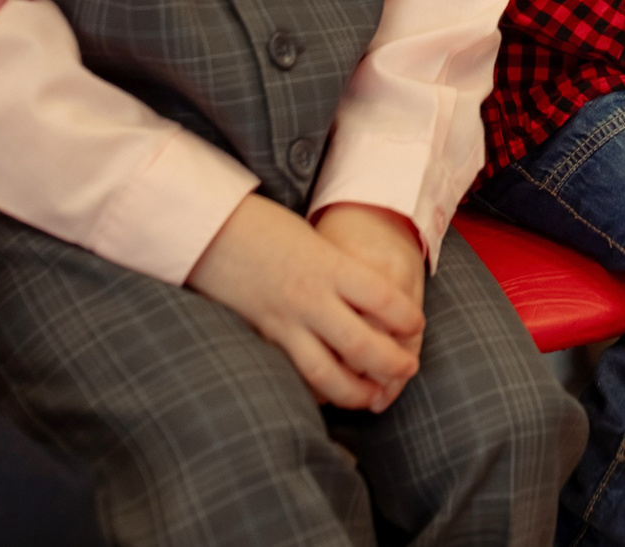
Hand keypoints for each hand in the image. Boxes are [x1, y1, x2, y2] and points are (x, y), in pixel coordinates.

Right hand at [190, 193, 424, 410]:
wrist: (208, 228)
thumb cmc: (264, 225)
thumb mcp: (313, 241)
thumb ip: (339, 271)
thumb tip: (372, 302)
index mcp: (329, 265)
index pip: (384, 299)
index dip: (407, 319)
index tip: (417, 326)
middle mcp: (310, 298)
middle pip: (363, 345)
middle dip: (392, 365)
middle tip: (408, 370)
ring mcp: (283, 323)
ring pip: (327, 373)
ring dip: (356, 392)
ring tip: (374, 398)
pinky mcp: (261, 338)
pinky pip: (294, 374)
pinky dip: (316, 390)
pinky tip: (329, 396)